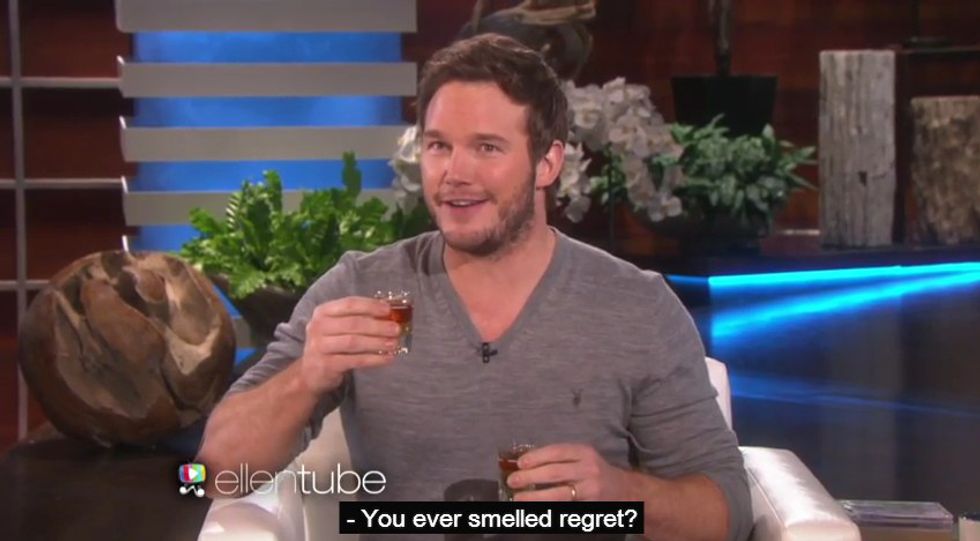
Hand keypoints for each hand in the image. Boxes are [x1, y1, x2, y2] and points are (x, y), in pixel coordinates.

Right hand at [298, 296, 402, 395]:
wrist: (310, 373)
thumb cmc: (331, 344)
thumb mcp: (338, 327)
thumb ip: (358, 318)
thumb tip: (389, 314)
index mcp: (323, 312)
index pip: (349, 304)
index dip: (371, 306)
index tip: (388, 310)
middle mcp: (318, 327)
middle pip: (353, 323)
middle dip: (378, 326)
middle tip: (396, 329)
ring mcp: (320, 346)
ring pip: (353, 342)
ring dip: (377, 342)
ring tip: (394, 343)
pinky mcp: (326, 365)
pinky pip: (354, 361)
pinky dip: (373, 359)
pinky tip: (387, 358)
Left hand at [508, 443, 629, 501]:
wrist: (625, 490)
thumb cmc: (595, 471)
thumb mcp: (582, 457)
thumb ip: (560, 458)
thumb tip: (525, 463)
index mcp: (584, 452)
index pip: (557, 452)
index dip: (537, 457)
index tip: (520, 463)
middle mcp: (589, 469)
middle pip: (556, 473)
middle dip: (531, 477)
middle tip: (513, 481)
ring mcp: (590, 490)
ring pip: (559, 494)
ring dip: (536, 497)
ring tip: (518, 498)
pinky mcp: (590, 507)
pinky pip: (565, 508)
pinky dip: (548, 509)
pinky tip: (535, 510)